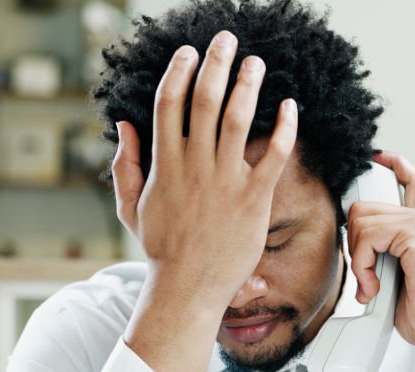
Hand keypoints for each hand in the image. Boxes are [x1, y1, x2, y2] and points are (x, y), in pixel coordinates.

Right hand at [110, 31, 296, 312]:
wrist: (188, 288)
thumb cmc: (161, 250)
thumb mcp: (131, 207)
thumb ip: (126, 165)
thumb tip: (124, 126)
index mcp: (164, 164)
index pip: (169, 103)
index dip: (179, 72)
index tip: (188, 52)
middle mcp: (194, 166)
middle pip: (204, 100)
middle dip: (215, 64)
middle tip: (227, 40)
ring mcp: (224, 181)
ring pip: (237, 119)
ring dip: (248, 85)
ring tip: (257, 63)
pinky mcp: (253, 200)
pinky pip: (272, 155)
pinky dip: (283, 128)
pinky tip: (289, 106)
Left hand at [345, 152, 414, 353]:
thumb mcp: (396, 276)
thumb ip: (381, 254)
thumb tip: (355, 247)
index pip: (413, 181)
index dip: (395, 164)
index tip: (378, 157)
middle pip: (364, 207)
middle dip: (354, 243)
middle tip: (365, 274)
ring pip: (360, 221)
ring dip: (358, 260)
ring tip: (372, 286)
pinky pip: (368, 237)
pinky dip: (362, 266)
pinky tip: (374, 287)